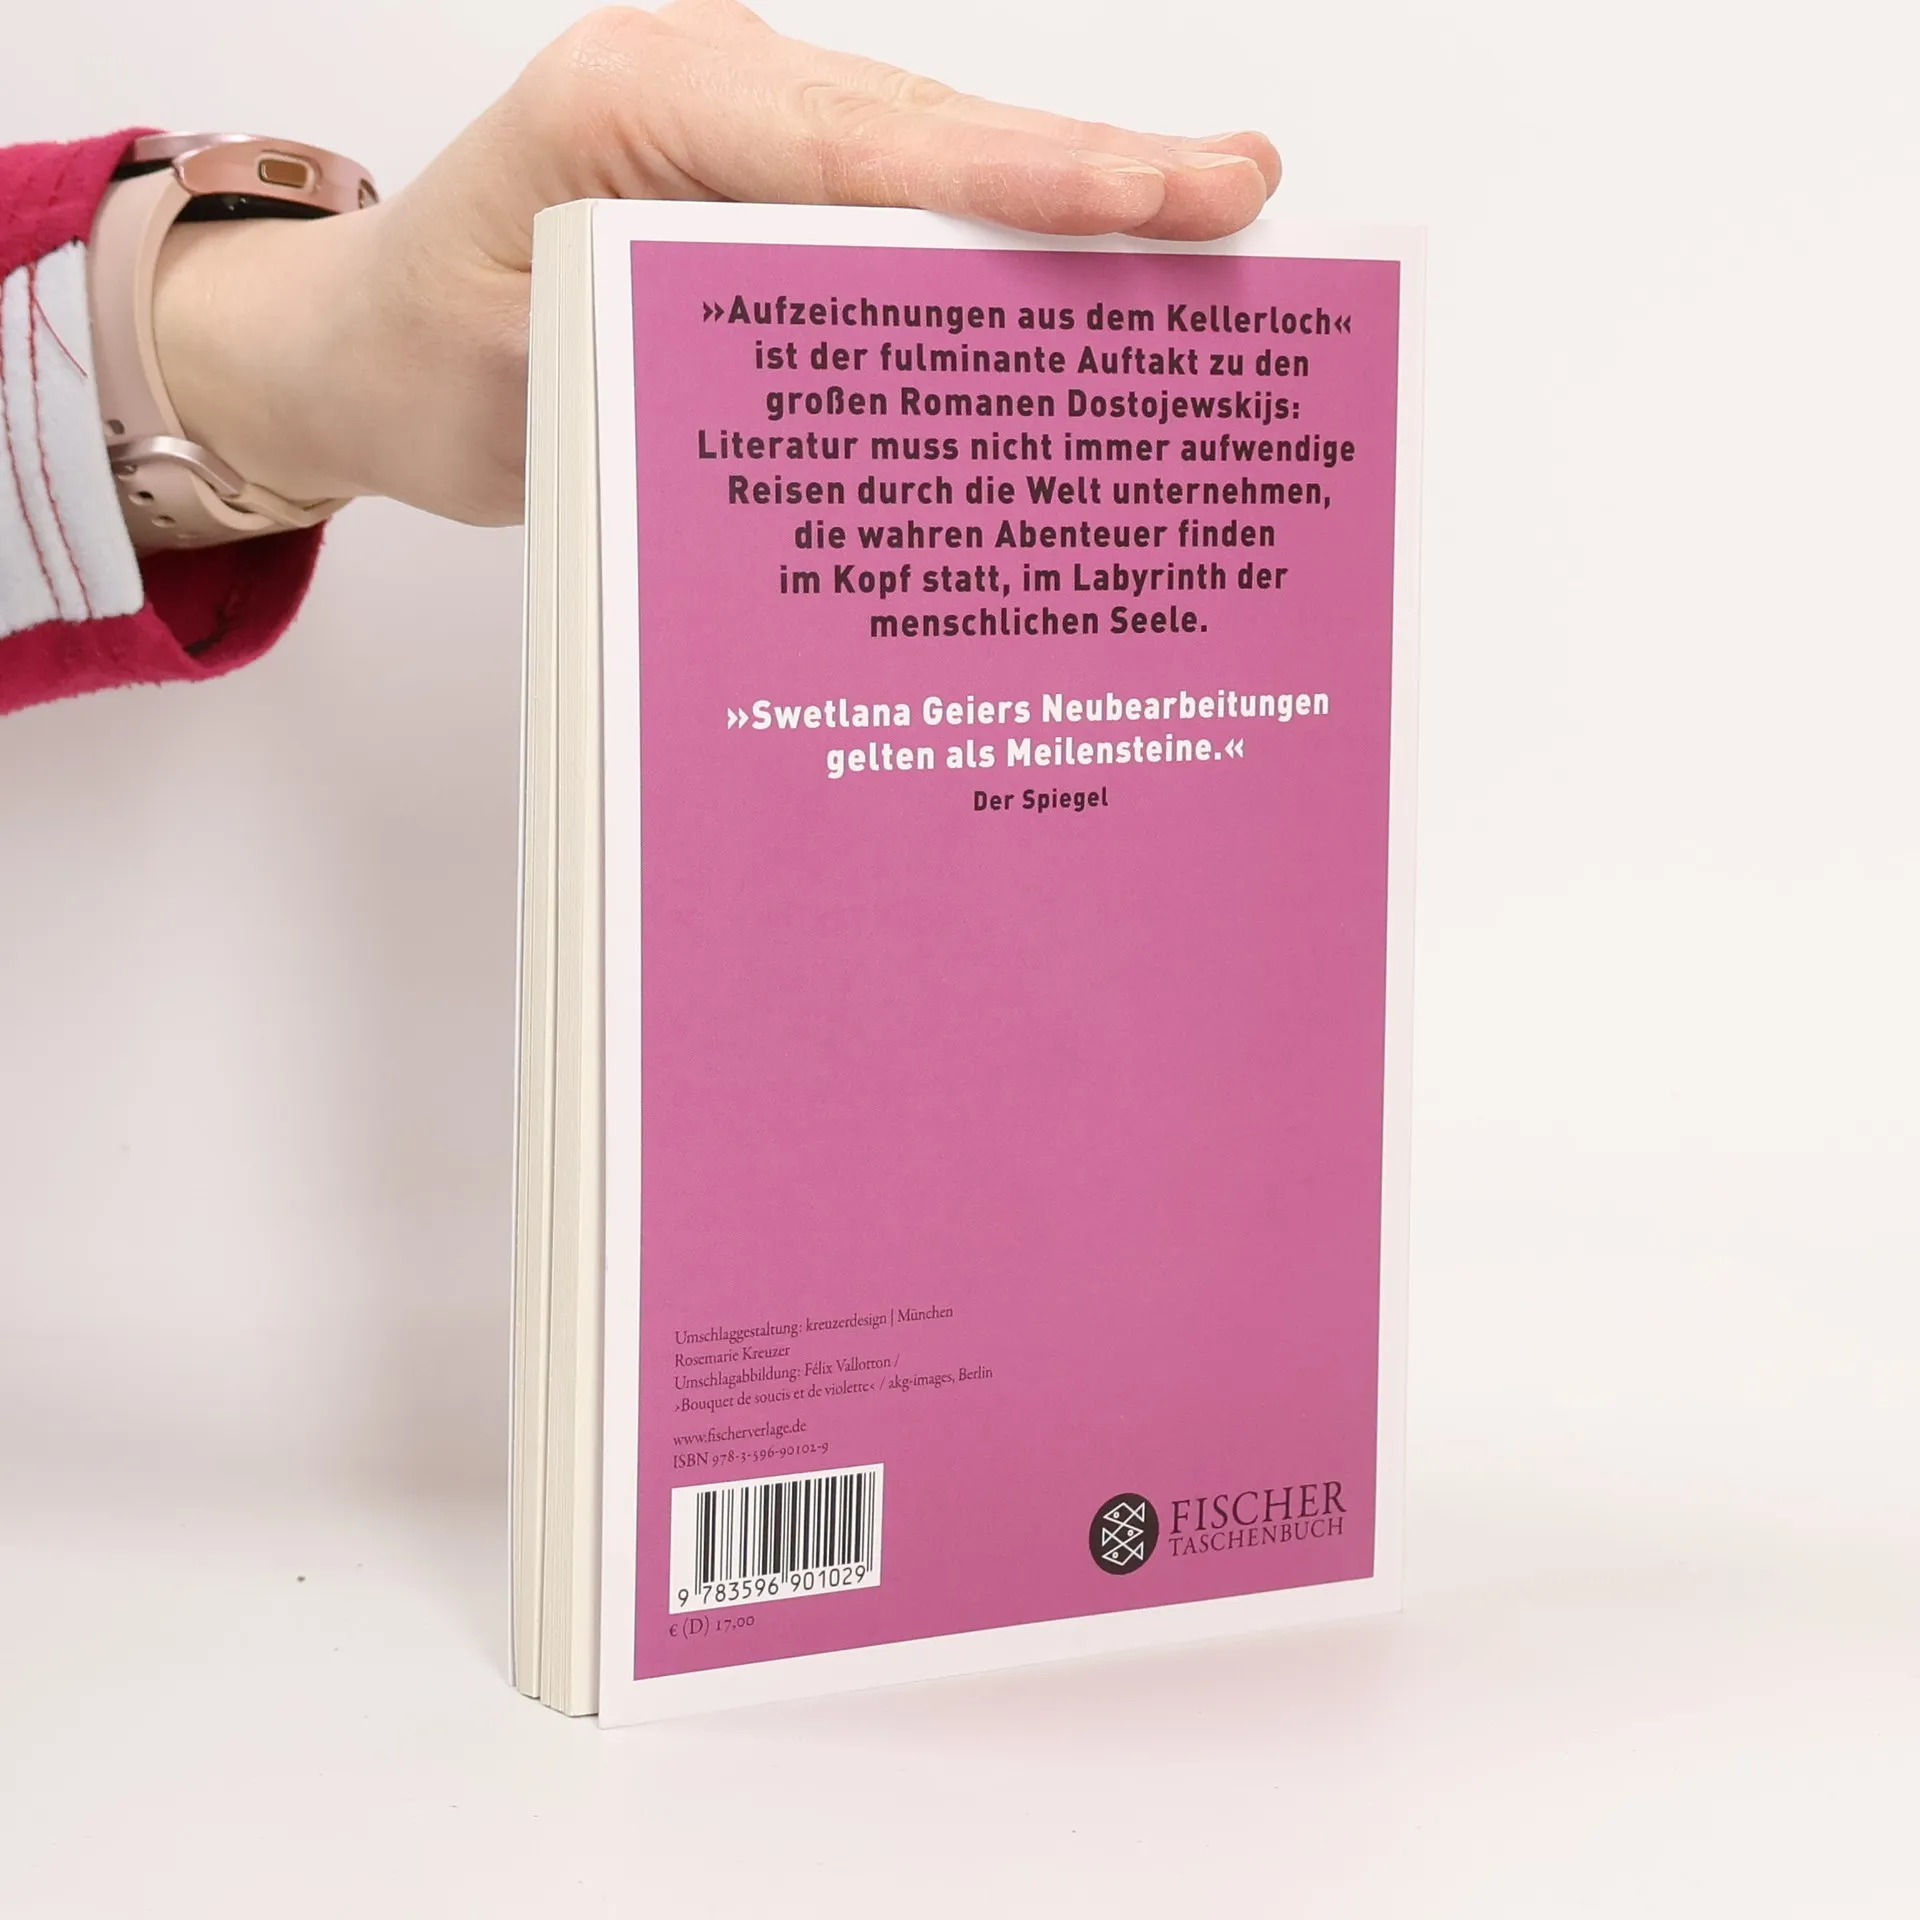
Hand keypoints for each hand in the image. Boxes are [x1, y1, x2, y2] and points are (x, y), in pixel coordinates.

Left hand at [151, 0, 1278, 526]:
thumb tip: (863, 428)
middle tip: (1238, 196)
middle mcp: (709, 93)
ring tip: (1206, 230)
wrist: (371, 350)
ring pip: (936, 162)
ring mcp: (749, 138)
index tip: (1144, 200)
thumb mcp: (525, 384)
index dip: (1012, 173)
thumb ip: (683, 377)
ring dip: (1068, 206)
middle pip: (930, 131)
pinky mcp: (772, 197)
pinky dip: (1000, 250)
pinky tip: (1095, 280)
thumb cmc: (428, 355)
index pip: (854, 137)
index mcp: (632, 100)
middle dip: (1090, 171)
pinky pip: (904, 212)